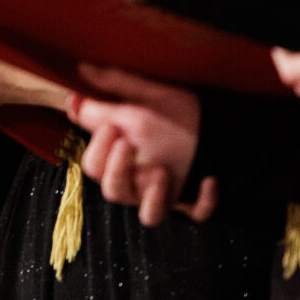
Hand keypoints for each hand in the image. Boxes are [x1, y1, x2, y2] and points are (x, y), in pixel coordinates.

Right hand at [66, 64, 209, 224]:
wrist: (224, 121)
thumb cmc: (177, 110)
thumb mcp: (145, 94)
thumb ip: (110, 92)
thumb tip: (76, 84)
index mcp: (123, 158)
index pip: (94, 166)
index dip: (97, 150)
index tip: (110, 127)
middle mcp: (140, 181)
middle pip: (113, 192)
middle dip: (117, 171)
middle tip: (127, 145)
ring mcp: (168, 194)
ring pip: (149, 216)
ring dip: (152, 197)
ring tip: (161, 173)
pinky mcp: (195, 203)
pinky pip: (197, 213)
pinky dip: (204, 201)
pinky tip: (209, 180)